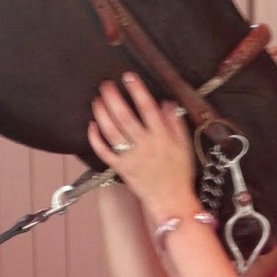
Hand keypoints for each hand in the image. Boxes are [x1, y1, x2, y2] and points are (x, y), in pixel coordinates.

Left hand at [88, 73, 198, 222]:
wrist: (171, 199)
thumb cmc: (179, 173)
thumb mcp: (184, 145)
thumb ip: (175, 123)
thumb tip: (167, 103)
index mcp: (162, 136)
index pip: (147, 107)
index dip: (137, 90)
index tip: (128, 77)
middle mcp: (145, 145)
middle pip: (125, 117)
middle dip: (113, 98)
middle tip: (106, 85)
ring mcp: (131, 157)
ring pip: (112, 133)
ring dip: (102, 115)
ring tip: (97, 101)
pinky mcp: (121, 168)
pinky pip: (105, 153)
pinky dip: (96, 139)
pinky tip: (92, 126)